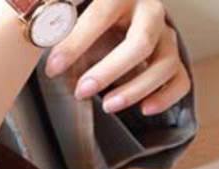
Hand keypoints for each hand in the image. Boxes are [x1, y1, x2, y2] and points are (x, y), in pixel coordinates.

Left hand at [44, 0, 190, 116]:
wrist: (121, 12)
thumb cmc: (89, 11)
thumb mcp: (73, 7)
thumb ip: (59, 15)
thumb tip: (37, 32)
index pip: (100, 15)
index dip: (76, 43)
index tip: (52, 68)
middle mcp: (151, 10)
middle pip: (140, 43)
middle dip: (108, 72)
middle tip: (81, 92)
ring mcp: (167, 35)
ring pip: (165, 65)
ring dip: (135, 90)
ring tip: (107, 107)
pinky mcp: (175, 58)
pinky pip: (181, 81)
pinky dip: (165, 97)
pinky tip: (144, 110)